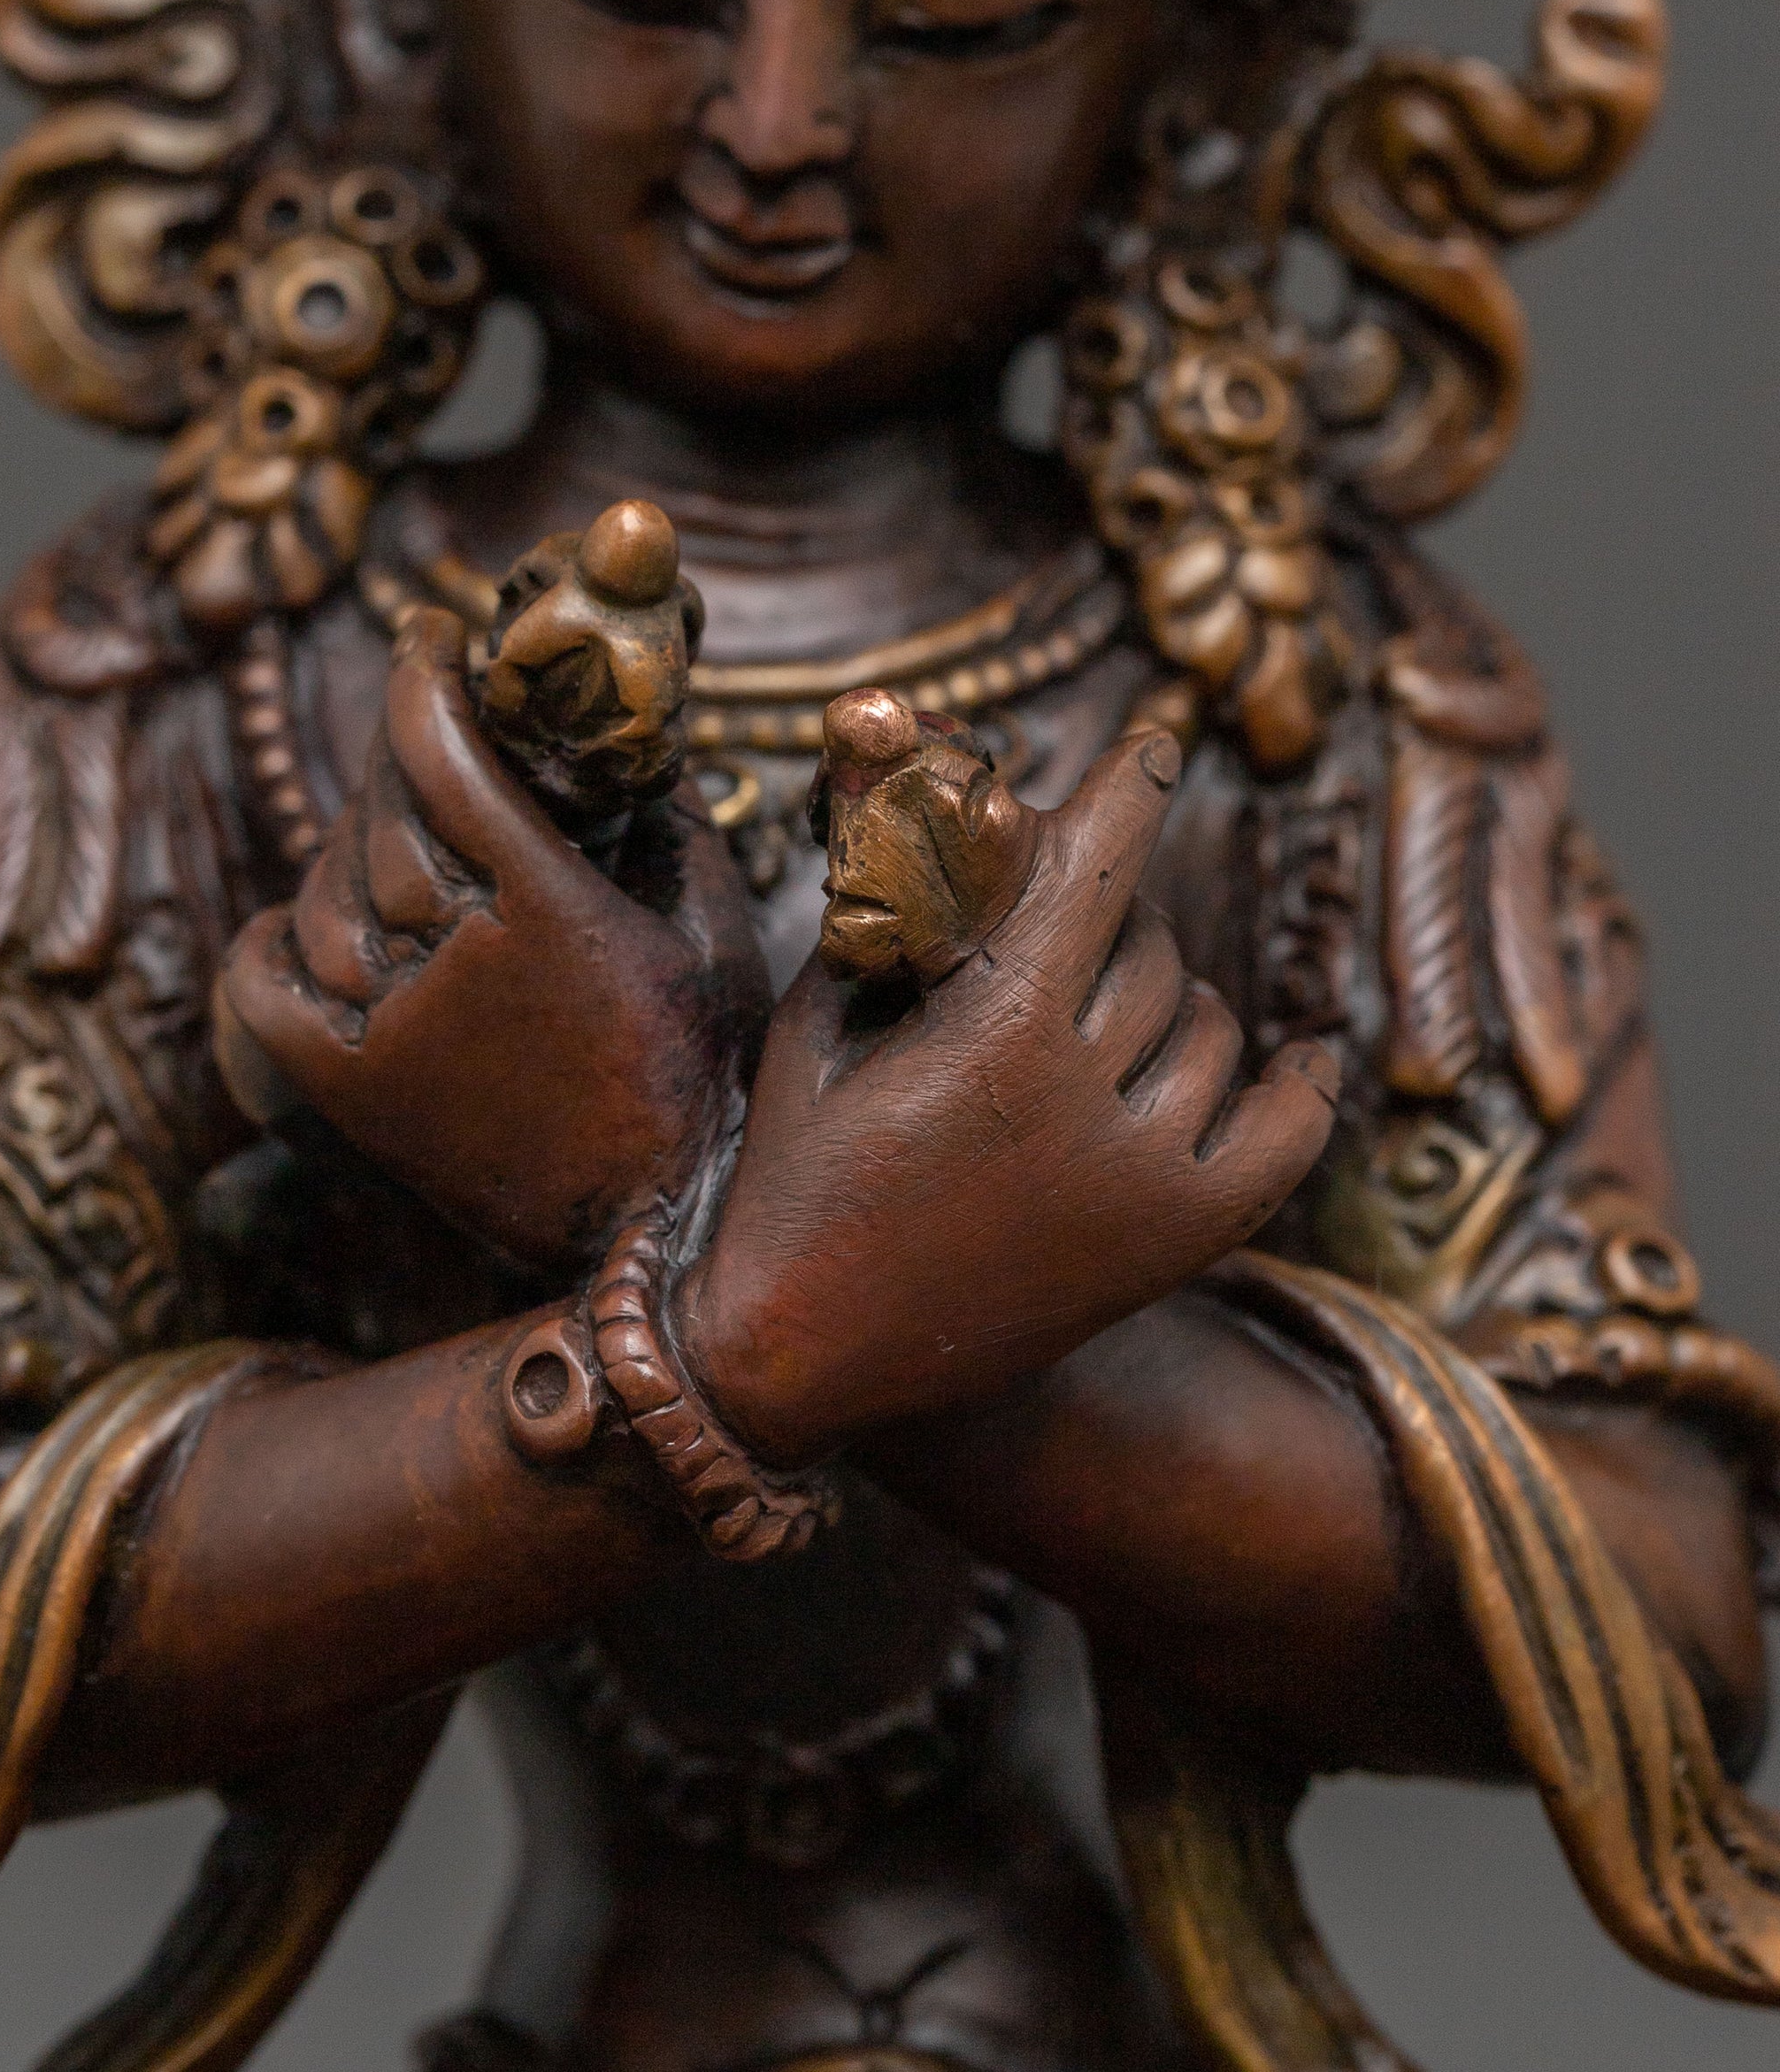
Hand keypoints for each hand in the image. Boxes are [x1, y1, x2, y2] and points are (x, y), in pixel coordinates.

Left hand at [217, 608, 769, 1274]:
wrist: (654, 1235)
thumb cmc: (698, 1079)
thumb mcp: (714, 936)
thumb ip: (669, 825)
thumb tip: (628, 737)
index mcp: (549, 907)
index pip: (443, 751)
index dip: (424, 676)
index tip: (431, 637)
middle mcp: (456, 957)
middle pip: (380, 811)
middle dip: (401, 755)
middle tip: (430, 740)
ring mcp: (392, 1029)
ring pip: (324, 891)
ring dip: (354, 853)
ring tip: (400, 850)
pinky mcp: (349, 1097)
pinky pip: (261, 981)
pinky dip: (271, 941)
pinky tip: (309, 927)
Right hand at [679, 698, 1339, 1465]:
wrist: (801, 1355)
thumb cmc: (796, 1169)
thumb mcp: (820, 1020)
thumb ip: (884, 904)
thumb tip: (908, 781)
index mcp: (995, 1030)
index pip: (1097, 866)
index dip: (1132, 786)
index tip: (1158, 740)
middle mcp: (1084, 1101)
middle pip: (1149, 950)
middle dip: (1110, 919)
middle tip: (1069, 926)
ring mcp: (1139, 1183)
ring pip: (1211, 1031)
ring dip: (1169, 1001)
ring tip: (1113, 1014)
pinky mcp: (1172, 1248)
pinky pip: (1285, 1138)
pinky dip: (1298, 1089)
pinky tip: (1296, 1062)